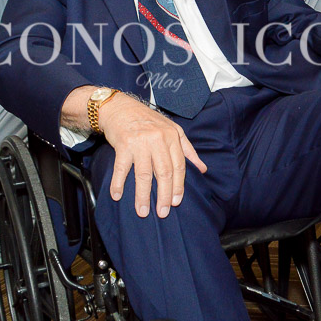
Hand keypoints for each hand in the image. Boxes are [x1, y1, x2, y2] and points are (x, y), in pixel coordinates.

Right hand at [97, 94, 206, 217]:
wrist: (120, 107)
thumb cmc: (148, 121)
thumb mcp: (172, 130)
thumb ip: (188, 150)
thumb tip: (203, 169)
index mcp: (172, 137)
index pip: (179, 166)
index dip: (178, 186)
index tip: (176, 202)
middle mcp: (158, 139)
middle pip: (164, 172)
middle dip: (164, 195)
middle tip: (163, 212)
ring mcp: (140, 142)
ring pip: (144, 174)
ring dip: (143, 195)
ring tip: (143, 211)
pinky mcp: (123, 145)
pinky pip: (121, 168)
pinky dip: (118, 183)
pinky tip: (117, 196)